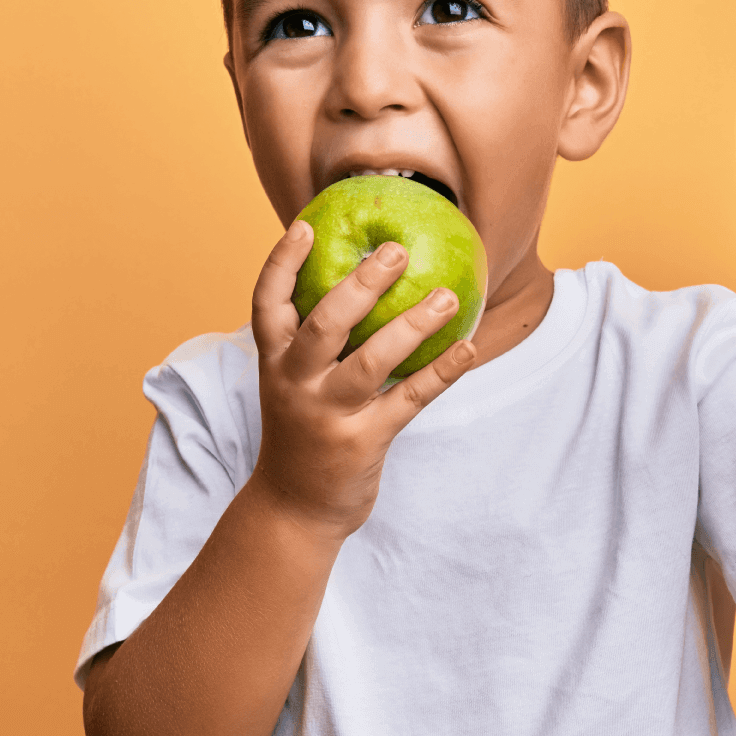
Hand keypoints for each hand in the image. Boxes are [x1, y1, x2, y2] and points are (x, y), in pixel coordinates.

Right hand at [247, 223, 477, 539]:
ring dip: (414, 324)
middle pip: (325, 323)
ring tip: (448, 296)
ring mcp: (327, 415)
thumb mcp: (292, 384)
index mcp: (274, 363)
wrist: (293, 509)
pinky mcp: (362, 443)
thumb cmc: (303, 432)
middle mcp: (294, 384)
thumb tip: (358, 284)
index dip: (283, 262)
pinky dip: (441, 372)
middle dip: (362, 283)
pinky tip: (467, 348)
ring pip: (372, 360)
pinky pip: (409, 399)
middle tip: (397, 251)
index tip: (306, 226)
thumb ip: (313, 344)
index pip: (268, 303)